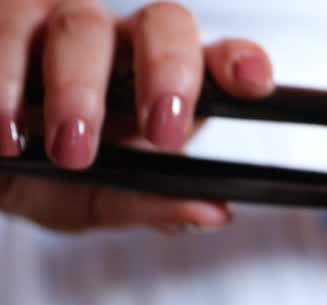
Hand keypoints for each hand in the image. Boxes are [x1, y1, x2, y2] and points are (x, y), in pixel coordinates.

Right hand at [0, 0, 274, 231]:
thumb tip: (214, 213)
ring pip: (80, 24)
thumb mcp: (94, 201)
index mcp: (162, 83)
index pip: (218, 58)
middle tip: (161, 133)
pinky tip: (6, 132)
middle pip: (163, 23)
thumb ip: (151, 206)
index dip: (240, 63)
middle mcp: (118, 43)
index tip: (254, 85)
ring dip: (78, 88)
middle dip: (167, 72)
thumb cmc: (43, 175)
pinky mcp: (1, 21)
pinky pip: (4, 30)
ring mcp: (56, 21)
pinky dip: (4, 82)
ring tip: (68, 150)